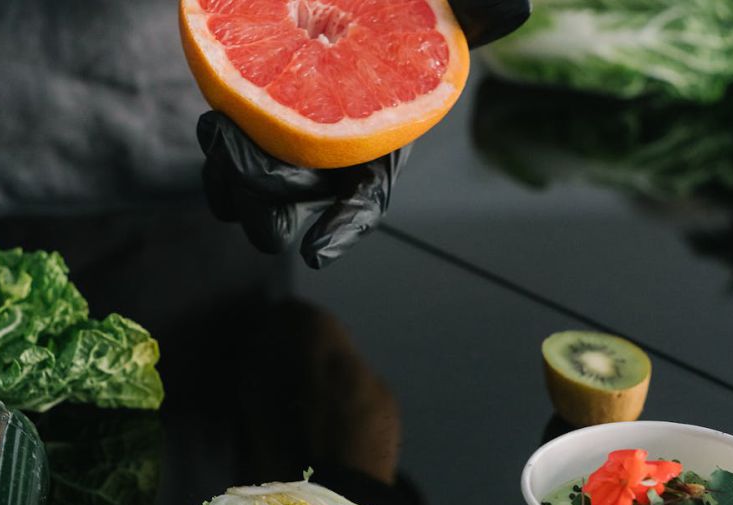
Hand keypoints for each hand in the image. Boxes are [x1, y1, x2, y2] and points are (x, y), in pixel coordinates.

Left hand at [197, 1, 530, 268]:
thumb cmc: (401, 7)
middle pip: (296, 206)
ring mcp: (289, 148)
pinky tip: (215, 119)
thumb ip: (478, 6)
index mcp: (380, 141)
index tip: (317, 252)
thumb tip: (517, 9)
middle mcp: (334, 156)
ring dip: (230, 182)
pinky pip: (231, 170)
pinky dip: (220, 159)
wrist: (347, 3)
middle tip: (231, 143)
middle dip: (262, 196)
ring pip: (255, 199)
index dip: (345, 228)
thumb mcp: (440, 2)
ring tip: (217, 128)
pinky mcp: (254, 132)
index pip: (367, 198)